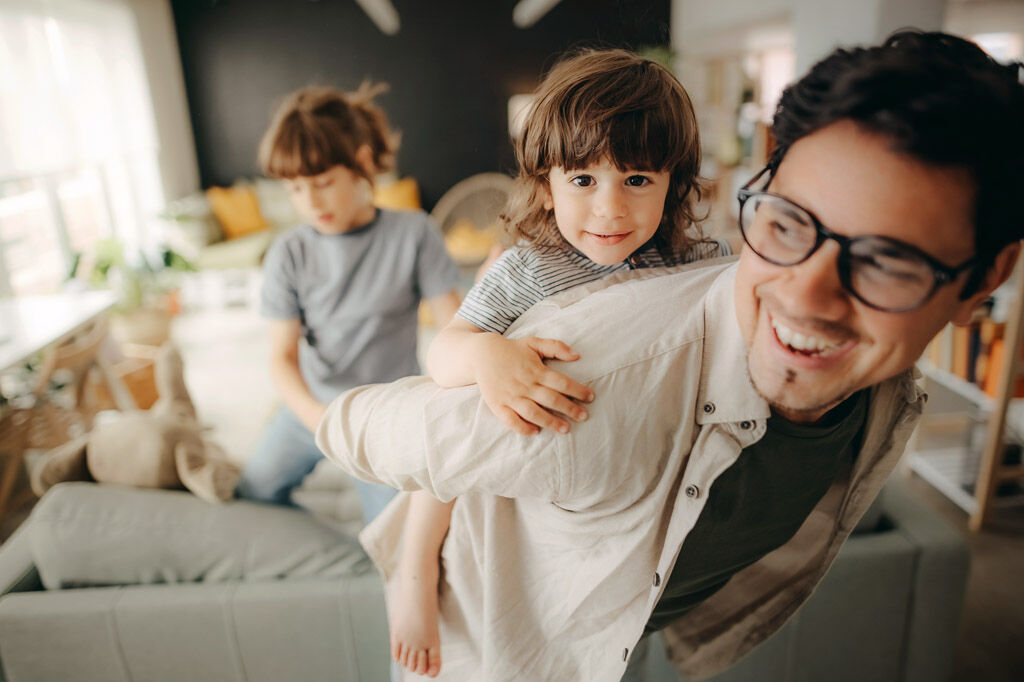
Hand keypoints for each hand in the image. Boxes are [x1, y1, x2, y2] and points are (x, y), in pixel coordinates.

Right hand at [473, 334, 593, 434]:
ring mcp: (511, 396)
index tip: (591, 397)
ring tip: (565, 429)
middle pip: (551, 399)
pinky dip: (523, 428)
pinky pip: (511, 420)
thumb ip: (556, 347)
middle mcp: (525, 385)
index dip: (578, 390)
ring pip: (533, 412)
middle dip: (569, 409)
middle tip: (584, 417)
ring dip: (550, 422)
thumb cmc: (512, 350)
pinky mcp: (498, 405)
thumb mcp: (534, 343)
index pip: (562, 382)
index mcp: (536, 370)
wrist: (480, 354)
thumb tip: (577, 355)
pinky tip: (535, 431)